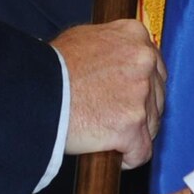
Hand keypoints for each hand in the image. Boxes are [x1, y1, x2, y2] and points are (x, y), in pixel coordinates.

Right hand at [51, 18, 166, 166]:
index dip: (141, 87)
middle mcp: (143, 61)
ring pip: (152, 125)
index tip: (125, 98)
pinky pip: (142, 152)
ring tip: (106, 136)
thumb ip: (112, 45)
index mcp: (134, 36)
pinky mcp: (132, 126)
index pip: (154, 67)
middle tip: (113, 119)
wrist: (36, 92)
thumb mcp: (83, 38)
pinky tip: (112, 154)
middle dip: (140, 111)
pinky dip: (129, 157)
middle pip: (157, 96)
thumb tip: (120, 55)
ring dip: (134, 135)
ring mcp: (140, 94)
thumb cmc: (52, 67)